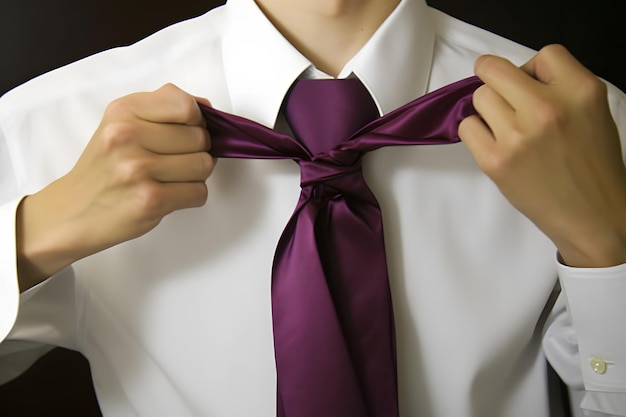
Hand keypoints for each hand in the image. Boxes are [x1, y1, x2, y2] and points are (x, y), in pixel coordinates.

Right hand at [17, 84, 214, 288]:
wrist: (73, 212)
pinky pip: (199, 192)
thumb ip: (163, 108)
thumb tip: (205, 106)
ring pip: (204, 164)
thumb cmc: (104, 169)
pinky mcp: (150, 199)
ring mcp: (138, 168)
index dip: (196, 120)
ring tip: (169, 179)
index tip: (186, 131)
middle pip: (200, 137)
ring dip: (195, 175)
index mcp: (122, 110)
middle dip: (196, 151)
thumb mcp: (122, 124)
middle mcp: (127, 136)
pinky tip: (168, 195)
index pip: (185, 105)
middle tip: (172, 161)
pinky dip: (190, 196)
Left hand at [459, 44, 625, 267]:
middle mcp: (547, 108)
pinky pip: (467, 127)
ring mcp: (518, 135)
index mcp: (580, 91)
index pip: (543, 54)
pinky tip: (497, 144)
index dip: (534, 70)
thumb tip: (516, 76)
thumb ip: (560, 85)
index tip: (534, 89)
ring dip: (488, 109)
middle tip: (505, 100)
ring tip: (508, 128)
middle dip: (497, 81)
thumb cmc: (592, 163)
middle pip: (494, 70)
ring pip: (478, 97)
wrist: (593, 215)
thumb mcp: (592, 110)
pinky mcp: (495, 160)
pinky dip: (477, 133)